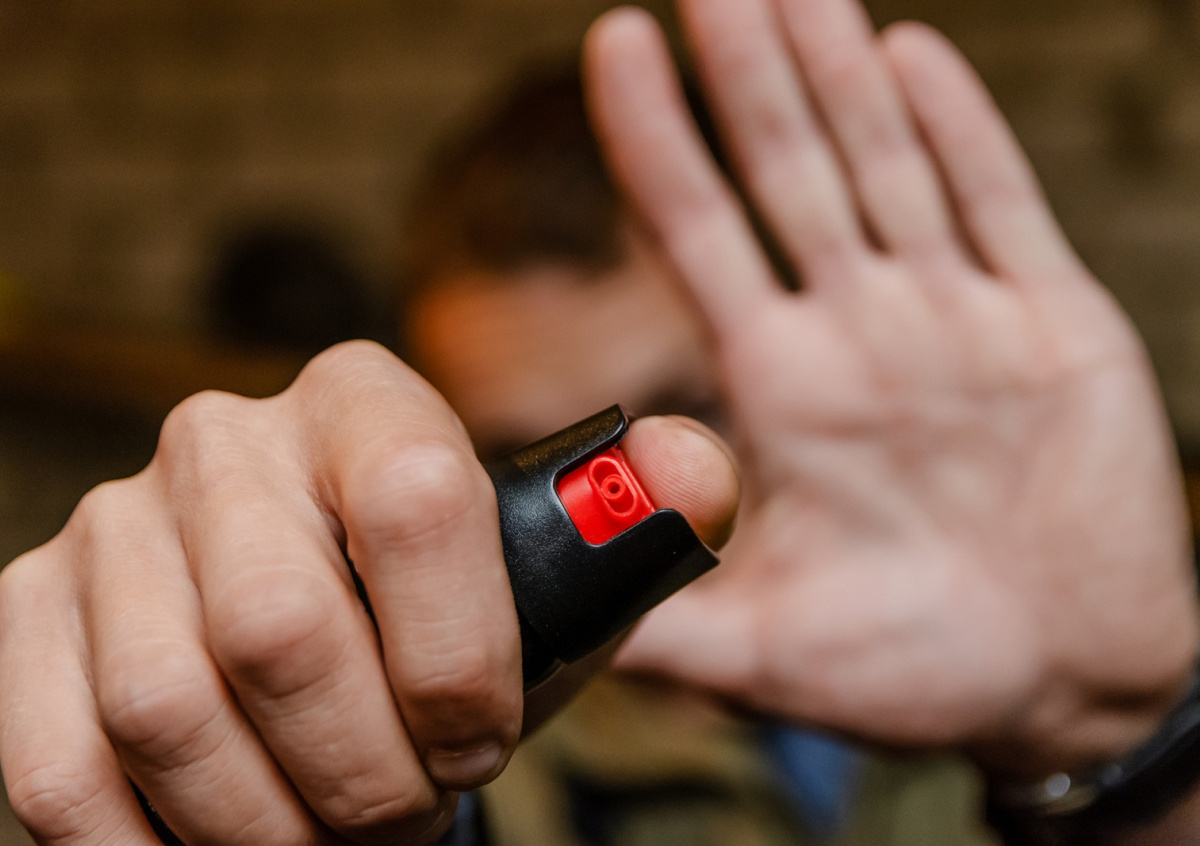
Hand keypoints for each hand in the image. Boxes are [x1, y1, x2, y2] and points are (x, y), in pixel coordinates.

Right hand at [0, 341, 736, 844]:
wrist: (325, 641)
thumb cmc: (451, 623)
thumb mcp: (555, 579)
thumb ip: (635, 524)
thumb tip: (695, 477)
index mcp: (366, 401)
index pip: (417, 500)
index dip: (460, 655)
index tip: (480, 744)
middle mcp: (224, 438)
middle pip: (279, 625)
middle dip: (363, 769)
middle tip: (405, 815)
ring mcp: (111, 523)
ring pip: (169, 707)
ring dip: (270, 822)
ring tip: (332, 838)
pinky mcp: (27, 613)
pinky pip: (59, 768)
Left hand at [585, 0, 1199, 778]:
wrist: (1062, 685)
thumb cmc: (916, 675)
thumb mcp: (767, 654)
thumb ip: (658, 622)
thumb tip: (529, 627)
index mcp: (785, 390)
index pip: (702, 237)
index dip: (655, 142)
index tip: (608, 47)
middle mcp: (860, 333)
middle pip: (788, 171)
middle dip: (744, 70)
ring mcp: (955, 319)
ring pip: (887, 164)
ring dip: (839, 70)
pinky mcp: (1052, 327)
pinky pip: (999, 208)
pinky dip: (960, 133)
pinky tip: (913, 54)